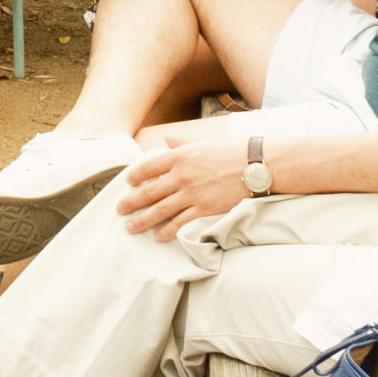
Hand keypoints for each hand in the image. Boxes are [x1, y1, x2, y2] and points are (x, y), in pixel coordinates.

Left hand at [114, 138, 252, 238]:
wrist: (258, 165)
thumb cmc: (233, 151)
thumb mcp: (204, 142)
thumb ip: (182, 142)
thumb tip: (166, 139)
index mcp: (180, 156)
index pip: (148, 167)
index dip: (135, 176)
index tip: (128, 182)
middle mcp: (181, 175)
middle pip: (148, 191)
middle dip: (131, 202)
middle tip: (120, 209)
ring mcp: (192, 194)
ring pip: (160, 210)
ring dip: (142, 220)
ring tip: (130, 227)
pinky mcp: (204, 209)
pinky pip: (180, 223)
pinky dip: (167, 231)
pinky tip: (158, 237)